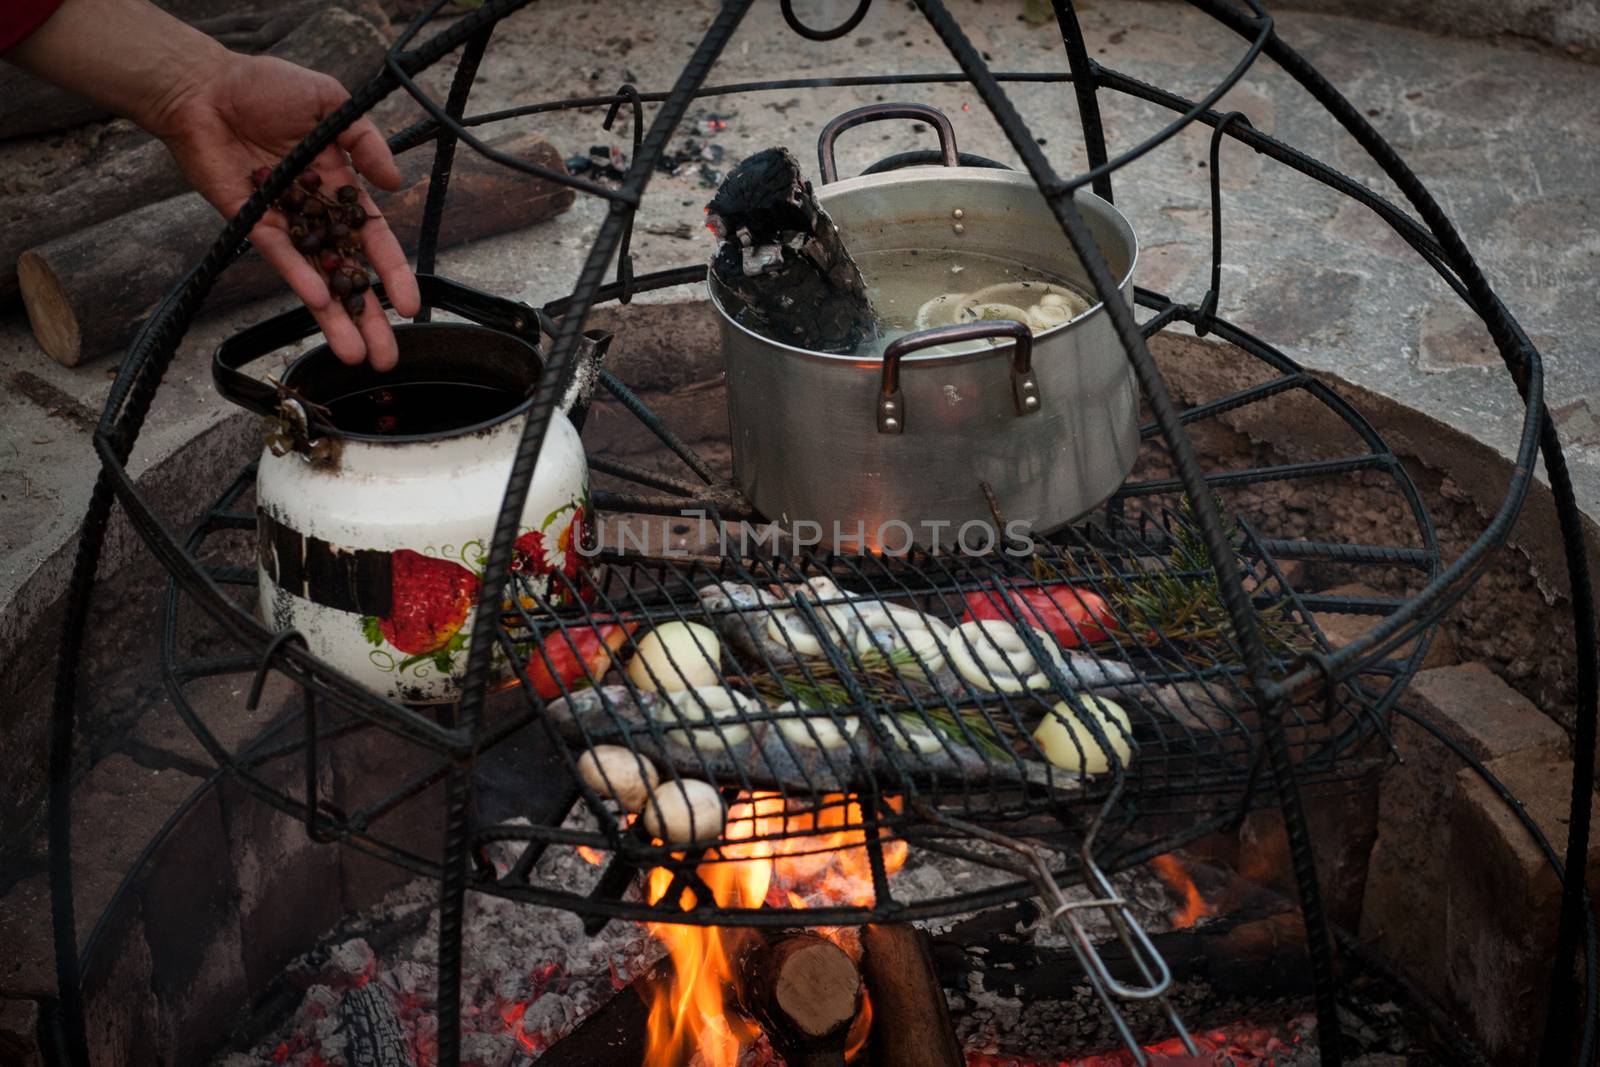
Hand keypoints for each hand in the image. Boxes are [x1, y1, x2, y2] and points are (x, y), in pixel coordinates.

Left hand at [151, 52, 421, 369]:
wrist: (202, 88)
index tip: (410, 306)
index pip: (374, 240)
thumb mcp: (329, 101)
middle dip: (370, 317)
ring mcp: (286, 223)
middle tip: (387, 356)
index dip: (393, 273)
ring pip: (317, 280)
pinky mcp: (253, 224)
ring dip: (336, 318)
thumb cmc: (263, 87)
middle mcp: (317, 214)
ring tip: (356, 355)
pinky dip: (301, 278)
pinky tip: (320, 301)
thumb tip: (395, 182)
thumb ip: (365, 140)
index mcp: (341, 186)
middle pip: (350, 275)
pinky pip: (281, 258)